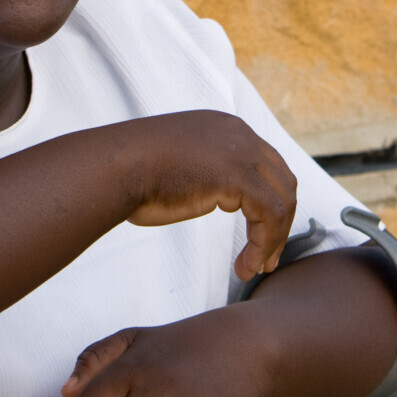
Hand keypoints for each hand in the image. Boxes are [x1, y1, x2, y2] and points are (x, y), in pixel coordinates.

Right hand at [122, 112, 296, 280]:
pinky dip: (264, 245)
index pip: (266, 166)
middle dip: (280, 224)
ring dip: (273, 240)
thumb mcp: (178, 167)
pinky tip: (245, 267)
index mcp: (224, 128)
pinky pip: (270, 215)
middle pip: (283, 181)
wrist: (113, 168)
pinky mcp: (238, 175)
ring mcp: (241, 151)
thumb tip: (209, 196)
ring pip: (282, 200)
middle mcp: (238, 133)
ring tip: (256, 268)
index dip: (269, 205)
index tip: (259, 239)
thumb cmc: (131, 175)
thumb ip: (203, 176)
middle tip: (266, 260)